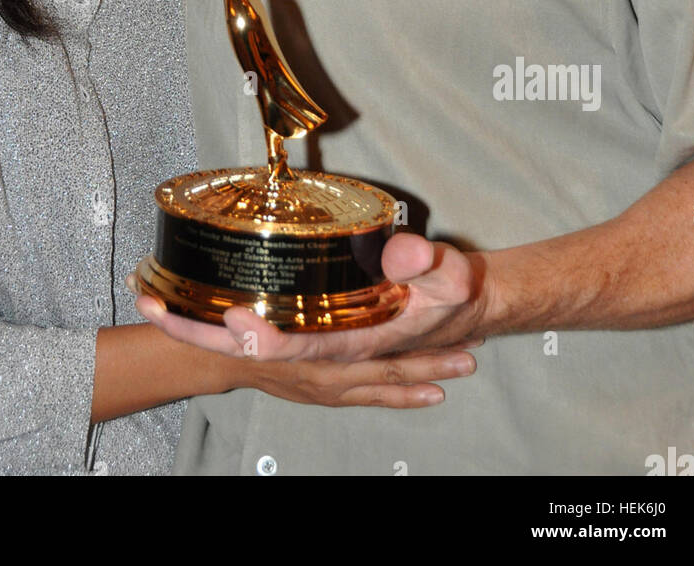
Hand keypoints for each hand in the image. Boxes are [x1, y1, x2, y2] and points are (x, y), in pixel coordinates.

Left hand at [132, 232, 489, 365]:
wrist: (461, 320)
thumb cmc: (449, 297)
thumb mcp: (452, 276)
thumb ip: (431, 264)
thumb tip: (404, 250)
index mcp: (353, 343)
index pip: (300, 346)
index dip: (264, 337)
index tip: (230, 315)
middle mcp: (324, 356)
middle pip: (248, 353)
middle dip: (195, 334)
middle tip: (149, 303)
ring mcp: (311, 354)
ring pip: (239, 350)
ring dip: (193, 330)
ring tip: (148, 304)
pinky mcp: (307, 344)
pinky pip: (249, 343)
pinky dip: (213, 331)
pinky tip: (186, 313)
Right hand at [235, 340, 477, 408]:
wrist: (223, 359)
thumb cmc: (239, 325)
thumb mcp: (241, 317)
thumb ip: (259, 318)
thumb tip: (269, 300)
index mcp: (319, 349)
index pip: (372, 349)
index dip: (411, 348)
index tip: (447, 332)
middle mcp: (333, 371)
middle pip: (393, 367)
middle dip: (433, 360)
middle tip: (469, 354)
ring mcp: (337, 385)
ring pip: (391, 381)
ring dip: (428, 371)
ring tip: (464, 363)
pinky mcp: (335, 392)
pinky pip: (378, 394)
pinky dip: (405, 393)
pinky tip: (432, 393)